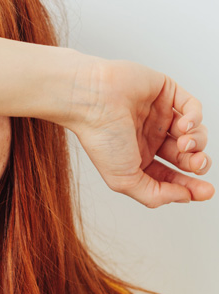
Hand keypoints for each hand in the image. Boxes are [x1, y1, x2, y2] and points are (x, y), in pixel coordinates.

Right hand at [66, 58, 213, 207]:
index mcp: (138, 161)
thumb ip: (153, 195)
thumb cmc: (101, 139)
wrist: (93, 102)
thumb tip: (184, 196)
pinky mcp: (166, 93)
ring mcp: (159, 116)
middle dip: (197, 163)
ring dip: (197, 141)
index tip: (204, 192)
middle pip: (186, 157)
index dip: (189, 187)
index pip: (170, 177)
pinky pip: (192, 107)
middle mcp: (150, 140)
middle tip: (196, 164)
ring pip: (194, 133)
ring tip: (184, 143)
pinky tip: (184, 125)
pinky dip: (196, 118)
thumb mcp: (124, 180)